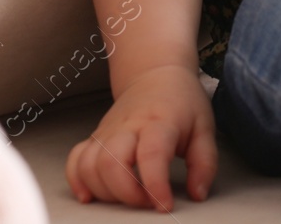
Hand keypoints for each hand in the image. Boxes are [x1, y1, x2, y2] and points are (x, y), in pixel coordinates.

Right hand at [65, 63, 217, 211]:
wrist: (156, 74)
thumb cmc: (181, 102)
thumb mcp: (204, 128)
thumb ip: (204, 163)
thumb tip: (198, 194)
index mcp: (159, 122)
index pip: (151, 154)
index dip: (155, 185)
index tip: (164, 205)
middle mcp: (128, 126)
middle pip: (112, 163)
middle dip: (127, 194)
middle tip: (148, 201)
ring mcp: (107, 132)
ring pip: (90, 165)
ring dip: (106, 191)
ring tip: (129, 197)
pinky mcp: (95, 138)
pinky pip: (75, 161)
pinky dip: (78, 181)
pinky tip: (91, 195)